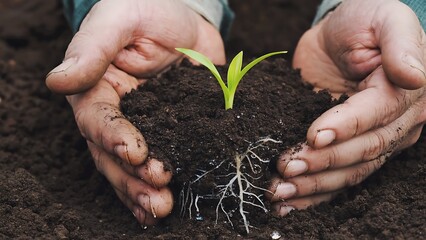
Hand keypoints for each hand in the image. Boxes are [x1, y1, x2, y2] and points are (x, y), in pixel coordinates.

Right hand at [46, 0, 224, 223]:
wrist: (186, 20)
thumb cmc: (148, 11)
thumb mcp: (120, 19)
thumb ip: (92, 48)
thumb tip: (58, 81)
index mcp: (95, 88)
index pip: (96, 119)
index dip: (113, 138)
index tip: (135, 152)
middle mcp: (113, 115)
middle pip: (111, 155)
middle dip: (132, 178)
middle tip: (157, 194)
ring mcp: (142, 127)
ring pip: (130, 168)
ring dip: (144, 191)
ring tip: (163, 208)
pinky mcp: (168, 132)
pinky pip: (158, 163)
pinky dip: (156, 188)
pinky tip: (162, 209)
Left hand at [268, 0, 425, 214]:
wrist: (341, 35)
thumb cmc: (363, 22)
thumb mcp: (385, 18)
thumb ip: (400, 43)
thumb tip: (412, 75)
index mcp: (406, 93)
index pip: (376, 116)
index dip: (345, 128)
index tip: (312, 135)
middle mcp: (395, 123)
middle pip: (362, 151)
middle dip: (323, 162)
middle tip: (286, 166)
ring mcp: (372, 140)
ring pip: (348, 172)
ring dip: (313, 185)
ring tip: (280, 189)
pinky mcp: (347, 148)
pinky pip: (336, 177)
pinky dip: (312, 192)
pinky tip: (288, 202)